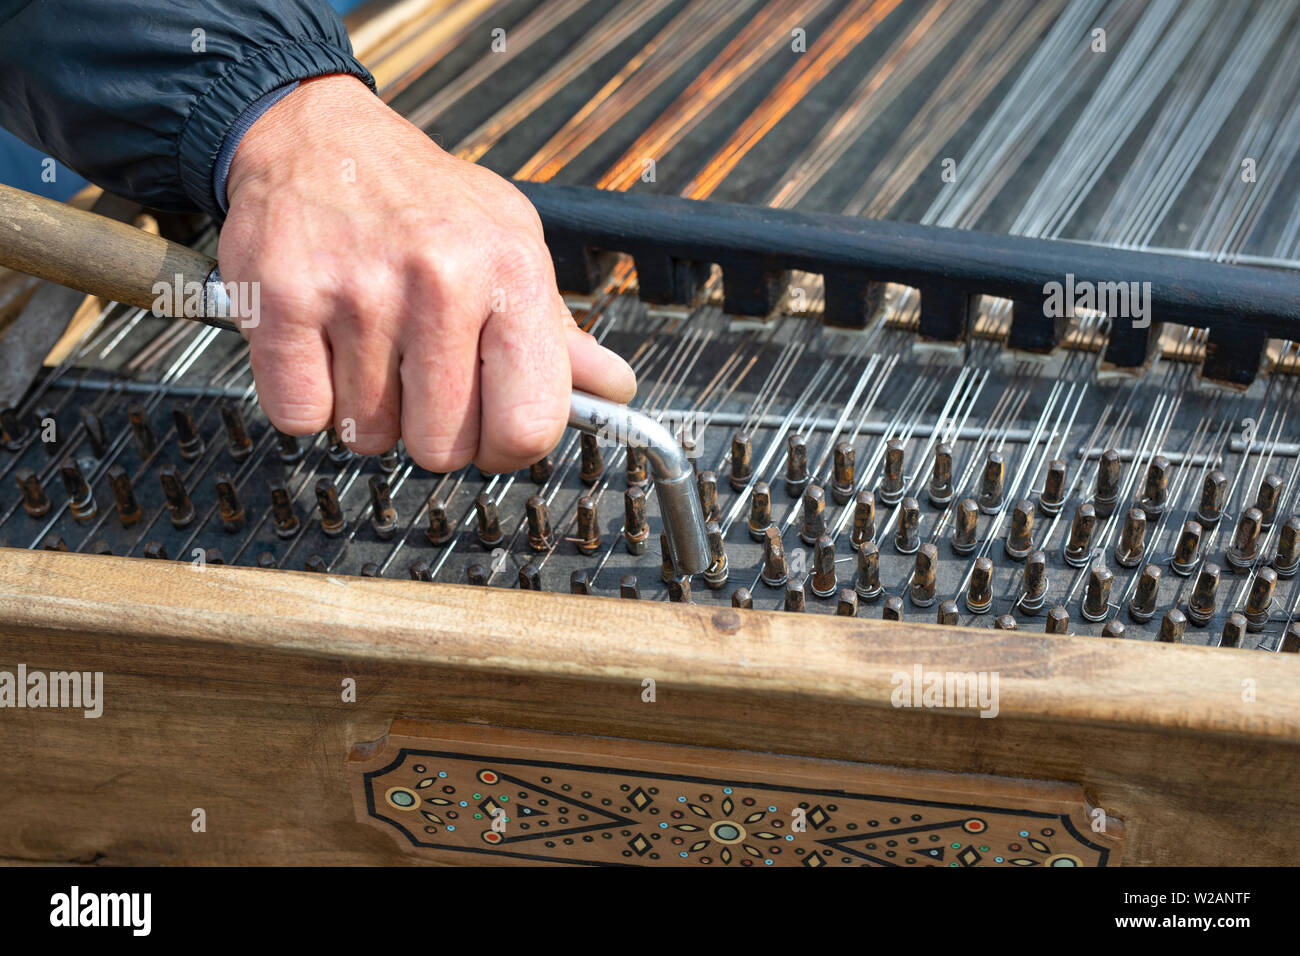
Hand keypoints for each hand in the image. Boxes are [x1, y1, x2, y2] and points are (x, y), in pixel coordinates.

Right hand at [218, 74, 635, 473]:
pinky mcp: (282, 302)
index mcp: (511, 270)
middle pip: (443, 448)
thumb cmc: (422, 202)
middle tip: (419, 377)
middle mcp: (441, 278)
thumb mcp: (509, 243)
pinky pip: (300, 416)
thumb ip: (557, 330)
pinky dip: (308, 400)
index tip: (490, 436)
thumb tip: (614, 390)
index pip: (529, 424)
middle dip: (430, 431)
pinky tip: (322, 349)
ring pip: (369, 437)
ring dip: (367, 411)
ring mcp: (358, 292)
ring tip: (369, 348)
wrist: (315, 137)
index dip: (508, 450)